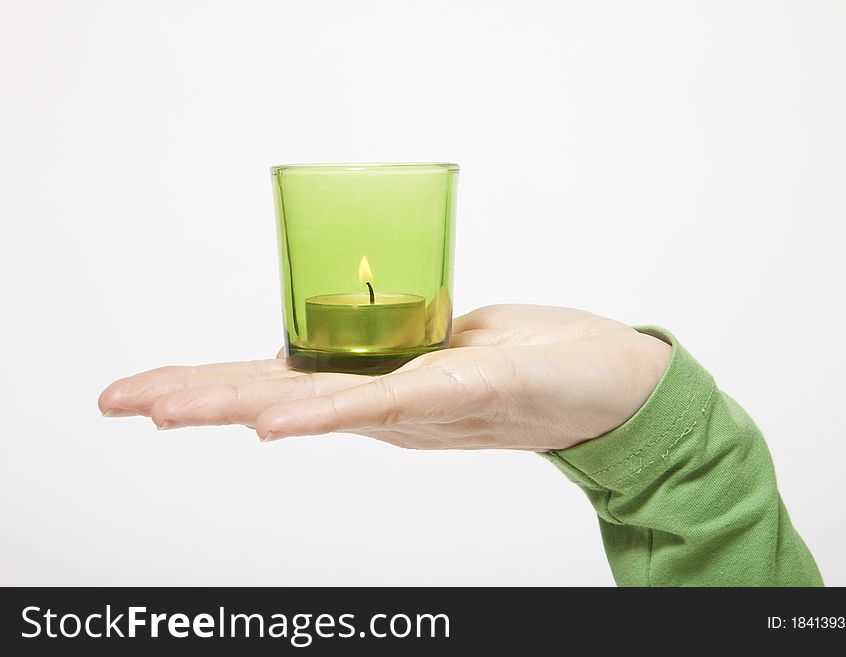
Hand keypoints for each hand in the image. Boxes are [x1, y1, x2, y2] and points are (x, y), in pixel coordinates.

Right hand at [98, 305, 670, 450]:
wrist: (610, 387)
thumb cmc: (529, 359)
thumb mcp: (447, 342)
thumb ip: (395, 347)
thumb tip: (353, 331)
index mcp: (374, 385)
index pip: (277, 383)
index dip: (208, 384)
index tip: (143, 390)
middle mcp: (385, 405)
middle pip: (277, 398)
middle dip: (193, 397)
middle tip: (117, 401)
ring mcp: (419, 404)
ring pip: (316, 404)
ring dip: (237, 405)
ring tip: (167, 410)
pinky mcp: (465, 392)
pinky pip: (386, 400)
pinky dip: (324, 411)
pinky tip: (272, 421)